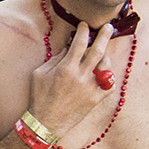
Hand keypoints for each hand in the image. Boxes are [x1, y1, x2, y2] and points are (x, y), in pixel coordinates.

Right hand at [28, 21, 117, 135]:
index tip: (84, 25)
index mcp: (66, 68)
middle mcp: (80, 76)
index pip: (79, 43)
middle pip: (98, 51)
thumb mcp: (39, 73)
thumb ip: (55, 59)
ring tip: (102, 52)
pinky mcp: (95, 99)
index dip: (84, 31)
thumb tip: (67, 49)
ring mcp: (90, 88)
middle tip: (109, 27)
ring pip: (105, 66)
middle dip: (104, 36)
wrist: (46, 122)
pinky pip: (109, 85)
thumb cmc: (39, 97)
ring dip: (105, 56)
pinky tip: (104, 73)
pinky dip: (109, 77)